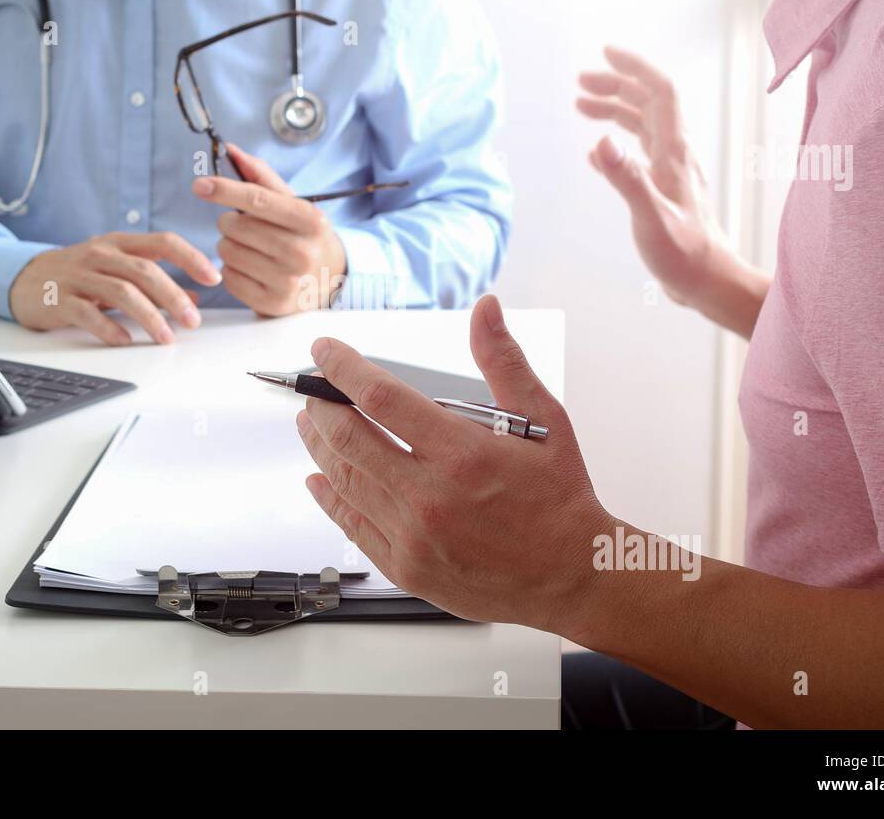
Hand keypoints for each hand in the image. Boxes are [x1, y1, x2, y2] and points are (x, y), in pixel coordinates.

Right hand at [9, 231, 220, 345]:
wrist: (23, 279)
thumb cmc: (79, 274)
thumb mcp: (118, 270)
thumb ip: (155, 283)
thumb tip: (194, 299)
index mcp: (120, 243)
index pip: (163, 242)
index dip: (191, 258)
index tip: (214, 277)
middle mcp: (101, 255)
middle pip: (144, 271)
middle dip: (174, 297)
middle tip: (193, 321)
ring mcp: (79, 275)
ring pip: (121, 292)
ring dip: (149, 316)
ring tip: (166, 338)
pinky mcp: (59, 299)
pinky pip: (88, 313)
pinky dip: (109, 328)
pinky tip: (125, 341)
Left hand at [192, 143, 346, 315]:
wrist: (329, 277)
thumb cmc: (303, 234)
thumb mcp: (293, 203)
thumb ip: (261, 176)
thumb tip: (231, 150)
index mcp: (309, 220)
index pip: (257, 200)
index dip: (224, 190)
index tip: (200, 185)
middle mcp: (301, 252)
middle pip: (236, 226)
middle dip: (230, 222)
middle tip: (244, 226)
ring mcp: (287, 281)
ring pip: (227, 252)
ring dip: (229, 246)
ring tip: (249, 248)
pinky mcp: (271, 303)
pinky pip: (228, 277)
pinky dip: (231, 270)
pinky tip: (250, 269)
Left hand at [295, 294, 612, 635]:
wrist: (572, 575)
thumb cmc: (558, 498)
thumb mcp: (543, 419)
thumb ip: (504, 361)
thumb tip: (485, 309)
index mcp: (462, 453)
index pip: (381, 397)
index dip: (344, 368)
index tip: (325, 351)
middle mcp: (431, 495)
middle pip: (351, 438)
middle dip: (323, 406)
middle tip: (314, 390)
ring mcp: (414, 536)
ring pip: (345, 481)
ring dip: (320, 446)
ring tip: (311, 424)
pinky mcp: (407, 568)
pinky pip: (352, 526)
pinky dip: (329, 498)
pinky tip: (318, 479)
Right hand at [577, 46, 768, 336]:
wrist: (708, 281)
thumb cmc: (684, 254)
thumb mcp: (650, 217)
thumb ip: (625, 178)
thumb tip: (599, 142)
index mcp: (674, 152)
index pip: (659, 91)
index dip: (634, 67)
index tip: (604, 54)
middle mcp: (675, 153)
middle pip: (648, 102)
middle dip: (615, 85)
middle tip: (579, 83)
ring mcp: (671, 170)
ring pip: (642, 124)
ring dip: (614, 109)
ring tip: (581, 105)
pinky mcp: (664, 187)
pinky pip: (639, 151)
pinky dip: (616, 143)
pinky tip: (597, 153)